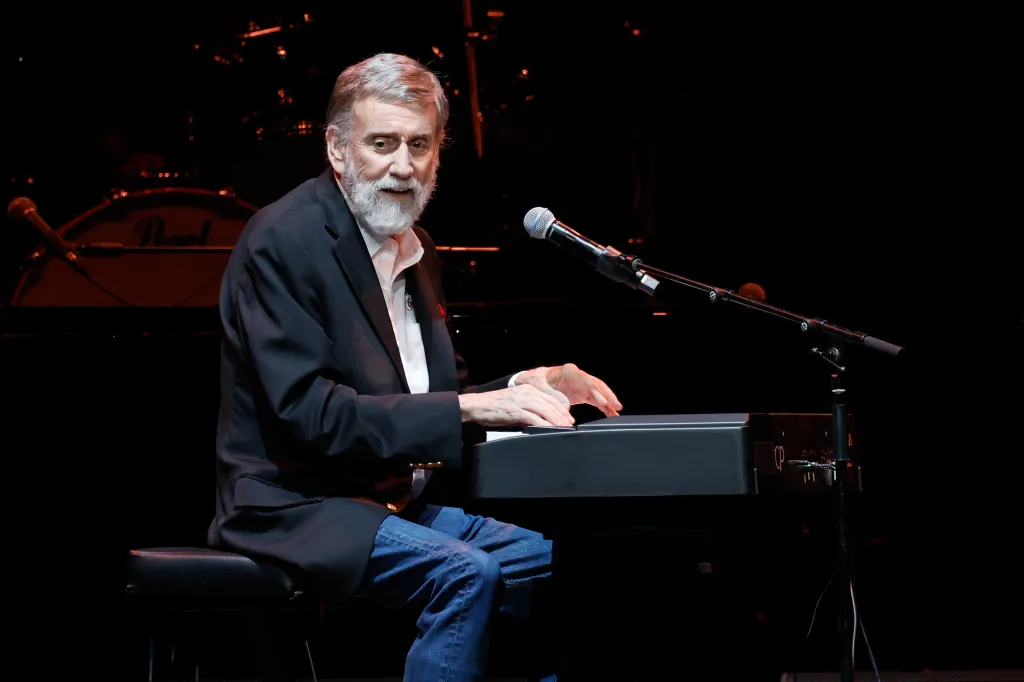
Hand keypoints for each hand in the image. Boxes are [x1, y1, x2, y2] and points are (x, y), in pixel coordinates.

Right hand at [458, 384, 574, 427]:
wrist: (477, 406)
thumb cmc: (494, 407)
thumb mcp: (516, 404)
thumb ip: (529, 409)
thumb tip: (543, 420)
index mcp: (528, 389)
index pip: (550, 399)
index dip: (562, 409)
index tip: (568, 418)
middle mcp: (527, 392)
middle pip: (550, 404)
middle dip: (562, 415)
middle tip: (570, 425)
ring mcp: (521, 401)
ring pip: (545, 410)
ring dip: (557, 420)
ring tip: (564, 428)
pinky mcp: (515, 410)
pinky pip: (534, 418)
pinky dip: (544, 425)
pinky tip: (550, 430)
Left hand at [515, 363, 622, 416]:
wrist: (530, 382)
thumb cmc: (535, 382)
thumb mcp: (541, 389)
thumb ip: (554, 398)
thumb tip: (566, 407)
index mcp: (568, 371)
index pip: (586, 380)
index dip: (596, 391)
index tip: (603, 401)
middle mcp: (577, 376)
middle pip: (596, 385)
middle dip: (607, 396)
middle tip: (616, 406)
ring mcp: (580, 384)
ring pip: (598, 392)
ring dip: (608, 402)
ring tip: (616, 412)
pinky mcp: (581, 393)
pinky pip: (595, 399)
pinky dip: (603, 406)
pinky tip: (610, 413)